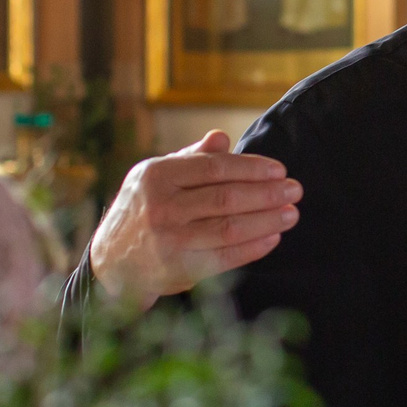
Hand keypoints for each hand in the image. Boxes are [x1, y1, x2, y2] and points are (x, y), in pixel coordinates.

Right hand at [87, 132, 300, 305]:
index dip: (251, 168)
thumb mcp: (156, 176)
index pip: (215, 168)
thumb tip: (222, 138)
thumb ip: (191, 158)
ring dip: (267, 220)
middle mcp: (161, 207)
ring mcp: (170, 240)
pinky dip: (253, 247)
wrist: (110, 261)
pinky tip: (273, 237)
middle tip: (295, 190)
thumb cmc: (143, 210)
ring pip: (230, 227)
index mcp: (157, 176)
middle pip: (227, 198)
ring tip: (291, 214)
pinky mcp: (179, 269)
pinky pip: (225, 257)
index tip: (279, 170)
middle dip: (267, 193)